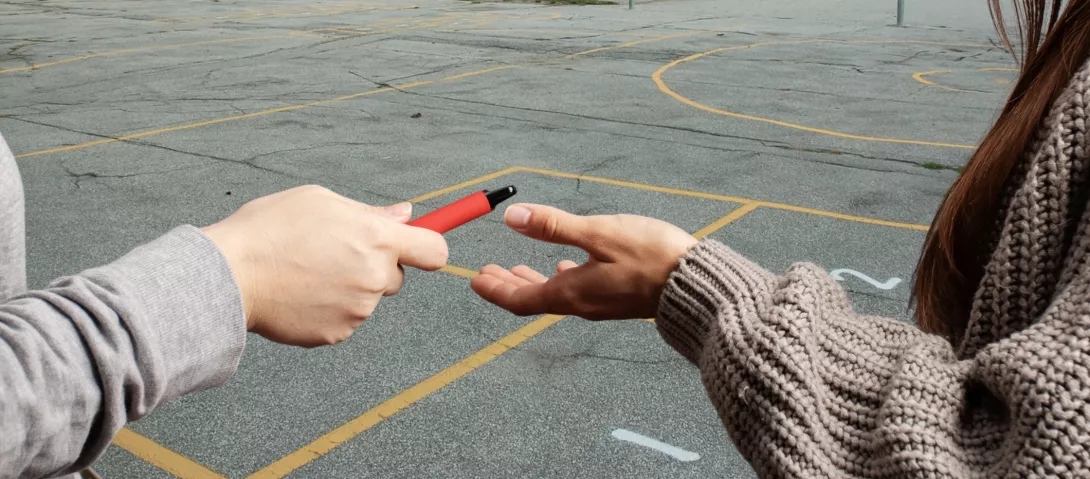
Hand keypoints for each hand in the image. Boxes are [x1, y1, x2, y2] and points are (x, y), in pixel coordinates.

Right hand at [202, 185, 447, 346]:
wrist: (229, 275)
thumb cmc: (270, 228)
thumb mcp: (320, 201)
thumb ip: (370, 212)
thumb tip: (405, 215)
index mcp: (376, 238)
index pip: (434, 251)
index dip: (428, 247)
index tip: (418, 247)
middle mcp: (374, 276)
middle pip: (397, 277)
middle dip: (376, 267)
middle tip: (334, 254)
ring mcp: (357, 309)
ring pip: (367, 298)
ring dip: (348, 288)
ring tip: (306, 272)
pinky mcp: (337, 333)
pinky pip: (344, 320)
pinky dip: (328, 310)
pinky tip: (300, 294)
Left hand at [470, 204, 696, 319]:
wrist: (695, 284)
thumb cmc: (651, 256)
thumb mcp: (599, 233)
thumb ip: (555, 226)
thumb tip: (513, 217)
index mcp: (572, 293)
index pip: (520, 299)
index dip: (494, 289)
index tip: (473, 280)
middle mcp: (582, 304)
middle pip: (534, 299)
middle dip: (507, 285)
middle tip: (487, 273)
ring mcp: (601, 303)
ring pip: (556, 294)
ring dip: (532, 281)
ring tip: (516, 269)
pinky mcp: (618, 298)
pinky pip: (578, 291)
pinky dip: (561, 279)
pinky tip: (567, 267)